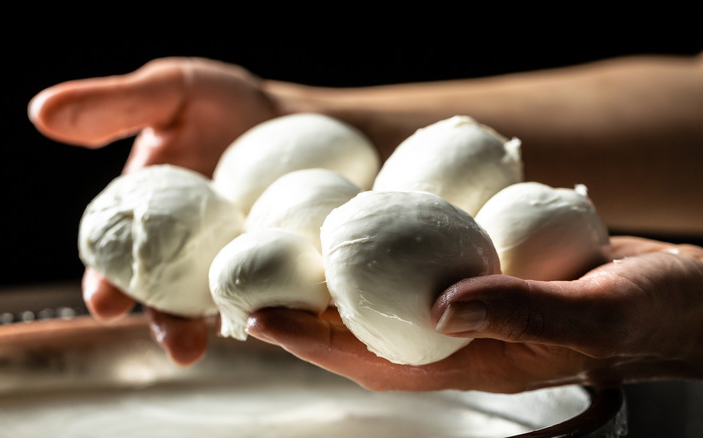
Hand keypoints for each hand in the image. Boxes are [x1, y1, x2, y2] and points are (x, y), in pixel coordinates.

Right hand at [29, 57, 279, 363]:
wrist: (291, 117)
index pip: (117, 262)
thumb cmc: (221, 105)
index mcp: (148, 221)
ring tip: (229, 340)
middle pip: (169, 298)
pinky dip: (276, 300)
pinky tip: (284, 310)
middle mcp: (186, 254)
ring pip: (220, 303)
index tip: (104, 303)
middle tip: (179, 346)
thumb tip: (43, 112)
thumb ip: (114, 106)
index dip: (106, 284)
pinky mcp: (278, 265)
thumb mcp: (170, 92)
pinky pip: (274, 287)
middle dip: (169, 324)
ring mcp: (233, 263)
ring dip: (225, 325)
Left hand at [246, 236, 702, 392]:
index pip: (374, 359)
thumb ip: (522, 311)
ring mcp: (470, 305)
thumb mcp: (597, 310)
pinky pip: (423, 262)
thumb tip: (440, 305)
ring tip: (286, 254)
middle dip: (304, 313)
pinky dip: (386, 247)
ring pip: (386, 298)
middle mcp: (462, 336)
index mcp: (477, 360)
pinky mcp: (485, 272)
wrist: (687, 295)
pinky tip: (363, 223)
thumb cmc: (656, 312)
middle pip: (364, 331)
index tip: (258, 320)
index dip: (311, 341)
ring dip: (335, 281)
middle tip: (247, 286)